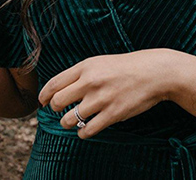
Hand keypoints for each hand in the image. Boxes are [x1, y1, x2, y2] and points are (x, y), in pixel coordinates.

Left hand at [38, 49, 173, 138]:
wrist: (153, 72)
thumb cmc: (125, 67)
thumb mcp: (100, 63)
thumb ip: (80, 74)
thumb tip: (60, 90)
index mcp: (85, 67)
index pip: (54, 83)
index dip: (44, 95)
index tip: (42, 102)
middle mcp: (90, 82)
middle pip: (57, 102)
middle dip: (56, 109)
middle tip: (62, 111)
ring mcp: (101, 99)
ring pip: (69, 120)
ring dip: (68, 123)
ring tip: (75, 121)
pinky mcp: (112, 114)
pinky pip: (86, 131)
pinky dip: (83, 133)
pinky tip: (88, 128)